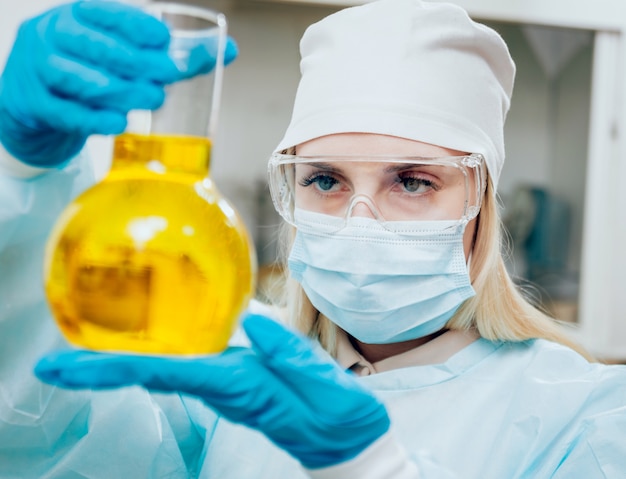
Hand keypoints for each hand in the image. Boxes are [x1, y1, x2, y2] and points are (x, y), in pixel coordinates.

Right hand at [0, 1, 236, 166]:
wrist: (35, 97)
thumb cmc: (92, 67)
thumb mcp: (123, 51)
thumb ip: (177, 52)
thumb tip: (230, 49)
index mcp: (77, 15)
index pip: (104, 13)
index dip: (133, 25)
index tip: (163, 39)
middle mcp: (54, 36)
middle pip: (93, 46)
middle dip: (134, 61)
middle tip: (169, 76)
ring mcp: (39, 70)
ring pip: (78, 79)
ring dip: (118, 91)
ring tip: (153, 99)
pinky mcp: (36, 105)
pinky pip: (65, 113)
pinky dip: (93, 120)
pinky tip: (119, 124)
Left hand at [35, 314, 389, 468]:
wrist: (346, 439)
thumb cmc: (339, 416)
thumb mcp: (325, 385)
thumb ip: (290, 355)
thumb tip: (252, 324)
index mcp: (238, 385)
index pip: (166, 374)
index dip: (115, 370)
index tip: (69, 368)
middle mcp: (223, 385)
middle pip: (152, 375)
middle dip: (102, 370)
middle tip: (53, 364)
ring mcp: (227, 384)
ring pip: (163, 372)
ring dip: (120, 365)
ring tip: (80, 355)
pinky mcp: (237, 378)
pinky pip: (184, 367)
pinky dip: (152, 360)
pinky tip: (141, 350)